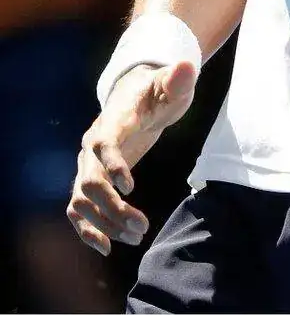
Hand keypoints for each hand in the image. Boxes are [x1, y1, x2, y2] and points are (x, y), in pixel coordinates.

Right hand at [67, 60, 196, 255]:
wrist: (137, 94)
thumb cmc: (157, 89)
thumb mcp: (172, 84)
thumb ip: (178, 79)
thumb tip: (187, 68)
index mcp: (113, 120)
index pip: (103, 143)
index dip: (112, 166)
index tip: (131, 188)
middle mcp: (93, 143)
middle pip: (91, 181)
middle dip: (113, 208)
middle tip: (142, 227)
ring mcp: (88, 163)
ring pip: (82, 200)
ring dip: (104, 223)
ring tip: (135, 236)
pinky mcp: (90, 177)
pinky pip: (77, 208)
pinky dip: (87, 229)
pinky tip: (107, 246)